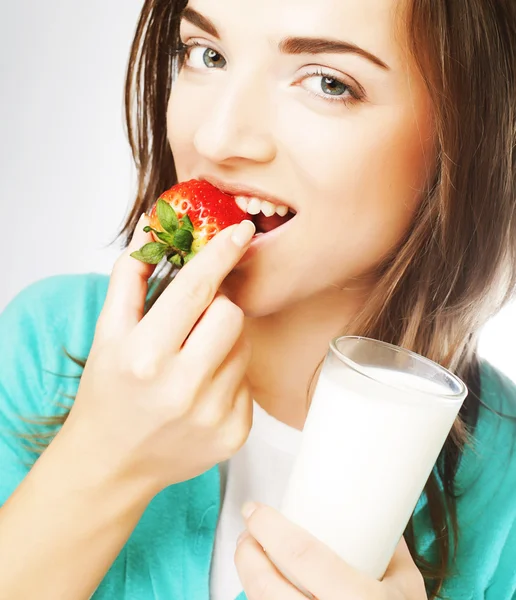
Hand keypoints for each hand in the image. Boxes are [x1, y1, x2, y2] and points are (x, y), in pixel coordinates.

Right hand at [59, 214, 256, 495]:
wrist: (112, 464)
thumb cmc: (107, 394)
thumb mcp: (107, 333)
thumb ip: (130, 278)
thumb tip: (152, 232)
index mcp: (146, 358)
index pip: (195, 291)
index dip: (220, 255)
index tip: (240, 231)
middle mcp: (182, 389)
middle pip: (231, 315)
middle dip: (218, 307)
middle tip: (196, 319)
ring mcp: (214, 415)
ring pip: (244, 346)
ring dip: (224, 342)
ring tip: (193, 360)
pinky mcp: (235, 434)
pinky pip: (248, 381)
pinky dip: (229, 375)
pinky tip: (202, 389)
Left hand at [235, 503, 426, 599]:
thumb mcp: (407, 588)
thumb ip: (388, 550)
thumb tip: (370, 516)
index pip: (300, 554)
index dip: (268, 527)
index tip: (255, 510)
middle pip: (265, 585)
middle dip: (247, 552)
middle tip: (248, 532)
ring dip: (247, 576)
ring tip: (251, 556)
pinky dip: (260, 599)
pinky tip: (264, 588)